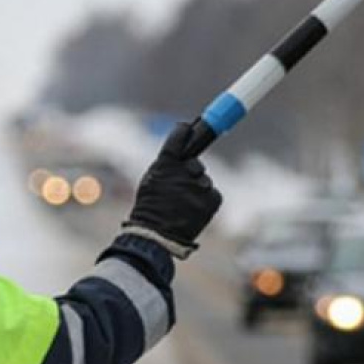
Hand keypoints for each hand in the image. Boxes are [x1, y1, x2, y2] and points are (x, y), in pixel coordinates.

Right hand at [124, 123, 222, 257]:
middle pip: (196, 163)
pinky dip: (205, 201)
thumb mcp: (150, 180)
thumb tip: (181, 152)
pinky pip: (212, 194)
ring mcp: (201, 186)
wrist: (157, 235)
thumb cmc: (150, 208)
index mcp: (167, 164)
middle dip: (190, 172)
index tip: (187, 128)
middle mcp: (186, 171)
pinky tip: (192, 211)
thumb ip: (166, 164)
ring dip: (196, 189)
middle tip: (180, 187)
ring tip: (183, 205)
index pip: (179, 138)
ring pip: (203, 181)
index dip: (184, 132)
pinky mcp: (213, 200)